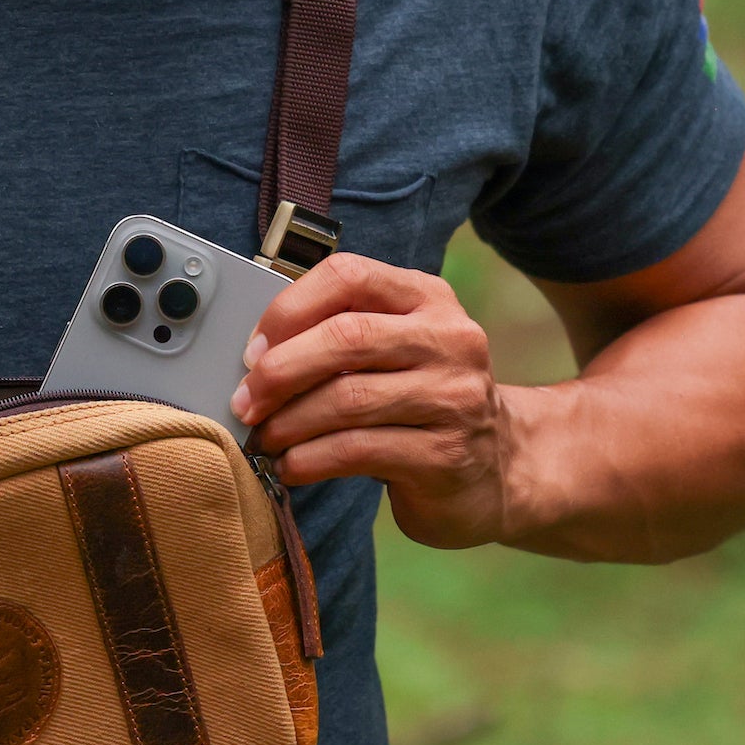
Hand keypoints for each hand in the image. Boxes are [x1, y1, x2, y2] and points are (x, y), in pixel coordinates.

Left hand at [230, 256, 515, 548]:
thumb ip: (341, 336)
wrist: (500, 468)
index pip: (348, 276)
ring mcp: (454, 397)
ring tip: (264, 438)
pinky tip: (292, 465)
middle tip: (245, 401)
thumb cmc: (423, 402)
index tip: (253, 349)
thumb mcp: (394, 352)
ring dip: (289, 422)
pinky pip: (357, 450)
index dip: (289, 308)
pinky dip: (309, 459)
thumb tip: (253, 356)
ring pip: (347, 400)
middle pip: (345, 338)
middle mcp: (449, 339)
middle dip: (280, 371)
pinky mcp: (446, 454)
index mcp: (428, 298)